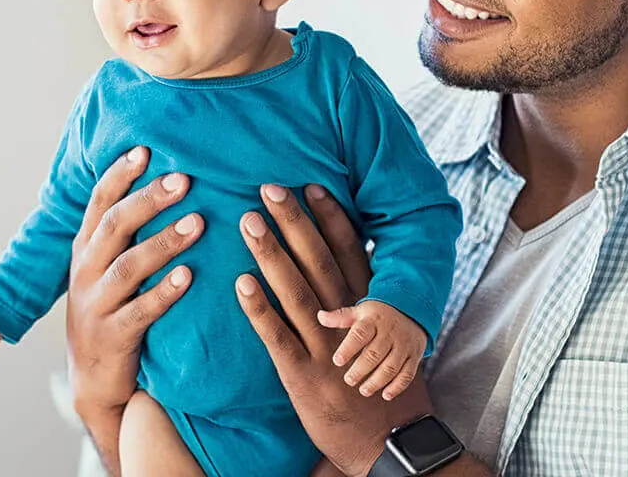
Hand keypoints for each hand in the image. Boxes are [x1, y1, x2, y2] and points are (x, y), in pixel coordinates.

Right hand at [65, 146, 202, 418]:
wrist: (93, 380)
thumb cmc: (111, 310)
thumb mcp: (107, 268)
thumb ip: (125, 232)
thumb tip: (165, 181)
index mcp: (85, 248)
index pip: (99, 202)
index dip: (120, 175)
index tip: (146, 149)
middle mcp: (86, 271)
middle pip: (114, 226)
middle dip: (148, 200)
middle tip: (184, 180)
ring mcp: (96, 305)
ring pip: (128, 266)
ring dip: (163, 243)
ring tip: (197, 223)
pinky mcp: (112, 336)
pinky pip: (140, 311)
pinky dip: (163, 292)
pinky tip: (188, 277)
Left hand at [236, 184, 432, 476]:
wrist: (386, 443)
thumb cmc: (382, 386)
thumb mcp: (385, 339)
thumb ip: (366, 301)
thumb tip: (352, 260)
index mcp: (369, 310)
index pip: (350, 254)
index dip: (331, 218)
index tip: (312, 184)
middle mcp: (348, 324)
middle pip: (320, 263)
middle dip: (295, 223)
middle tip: (271, 187)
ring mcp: (325, 349)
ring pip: (296, 293)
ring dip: (272, 254)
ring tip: (249, 221)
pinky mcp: (302, 376)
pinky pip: (277, 337)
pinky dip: (260, 309)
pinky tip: (240, 282)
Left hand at [319, 301, 427, 400]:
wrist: (412, 310)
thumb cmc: (379, 315)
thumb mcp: (360, 311)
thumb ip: (341, 317)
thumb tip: (319, 317)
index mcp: (374, 321)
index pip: (360, 334)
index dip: (348, 348)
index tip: (337, 361)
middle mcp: (390, 333)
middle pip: (375, 353)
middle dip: (361, 369)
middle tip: (349, 380)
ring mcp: (404, 345)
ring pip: (391, 366)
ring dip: (377, 381)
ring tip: (363, 390)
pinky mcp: (414, 356)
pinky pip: (408, 373)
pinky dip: (398, 386)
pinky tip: (386, 395)